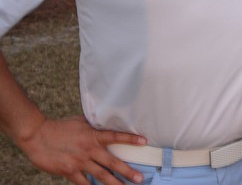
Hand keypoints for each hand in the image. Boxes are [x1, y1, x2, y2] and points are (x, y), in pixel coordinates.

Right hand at [18, 116, 145, 184]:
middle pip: (112, 162)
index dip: (130, 139)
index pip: (116, 136)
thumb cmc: (60, 127)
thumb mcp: (81, 122)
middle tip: (139, 178)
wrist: (37, 135)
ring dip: (113, 183)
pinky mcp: (68, 171)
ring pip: (100, 175)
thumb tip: (106, 124)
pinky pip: (83, 182)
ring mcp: (79, 162)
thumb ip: (94, 127)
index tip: (144, 142)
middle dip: (127, 171)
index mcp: (93, 135)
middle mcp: (89, 149)